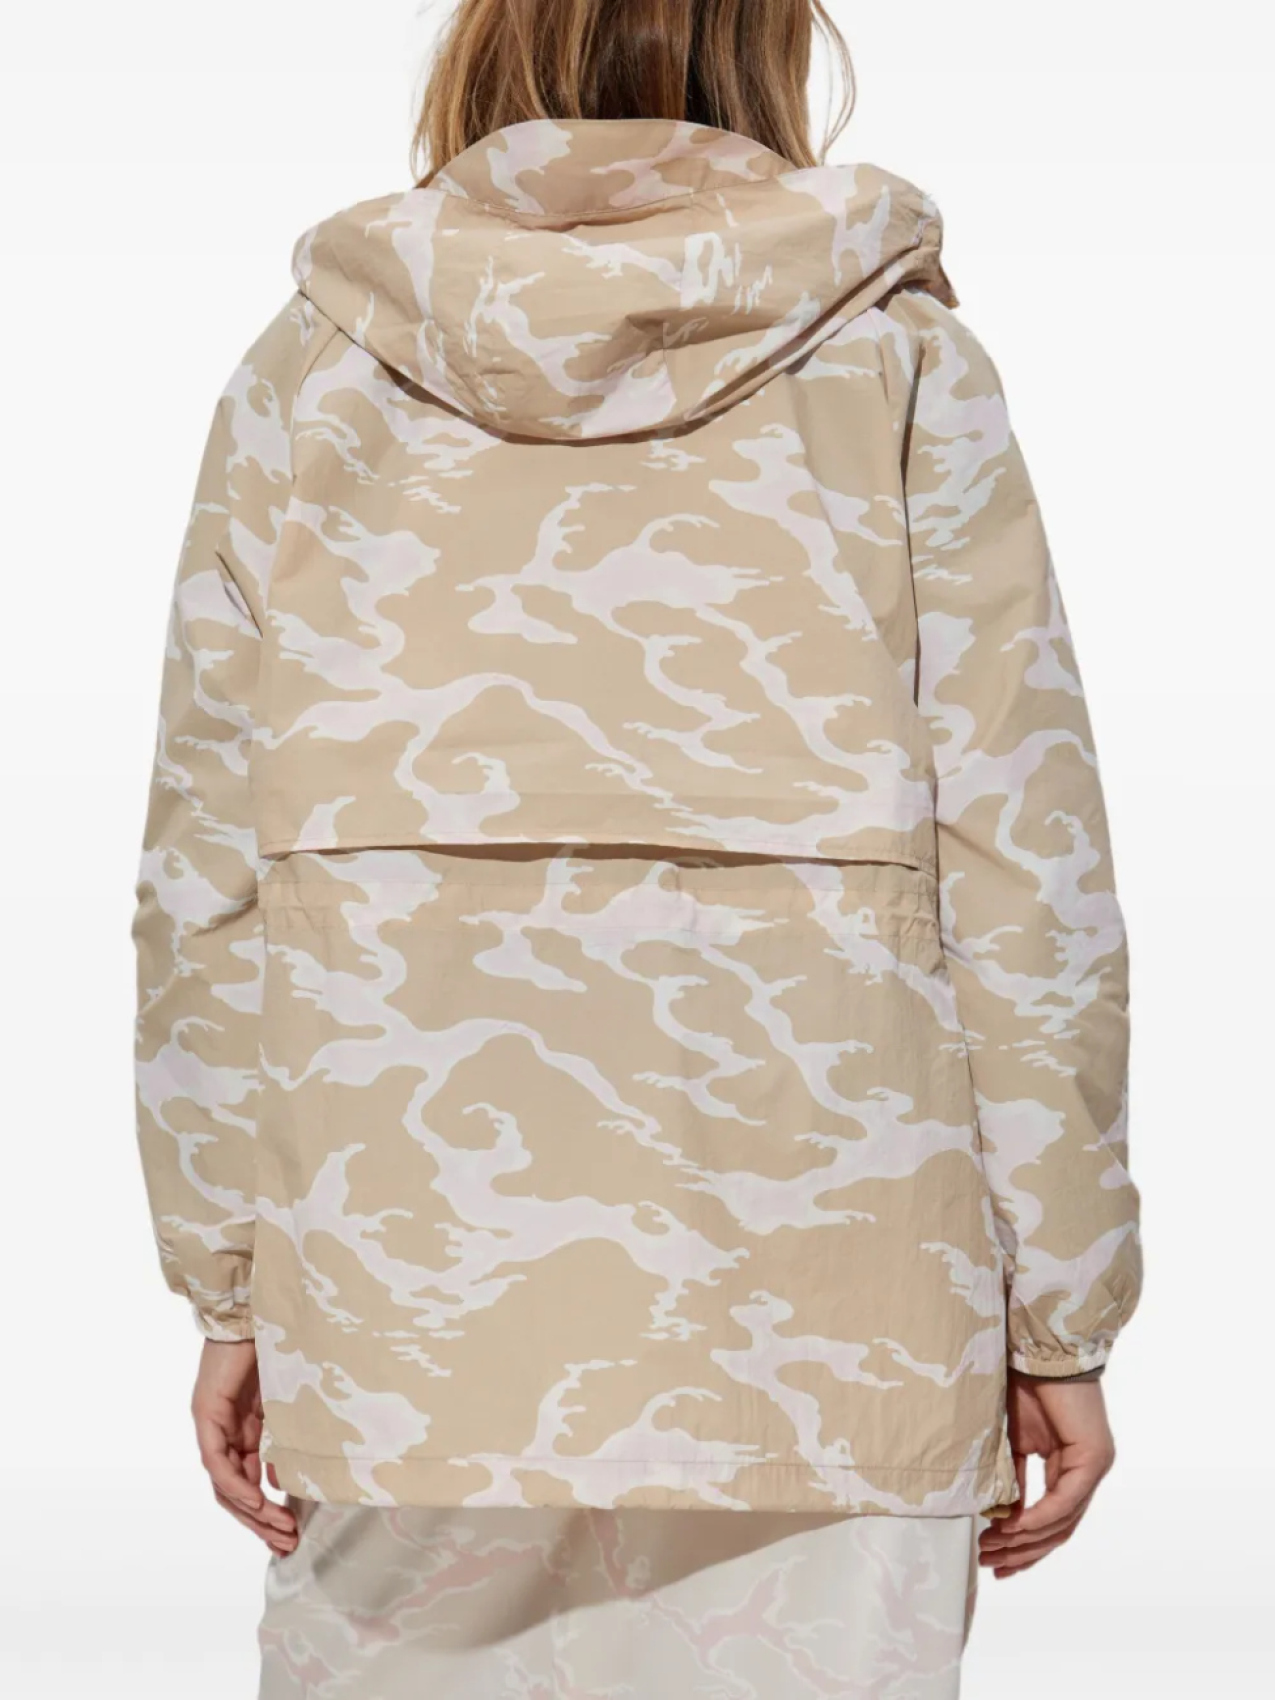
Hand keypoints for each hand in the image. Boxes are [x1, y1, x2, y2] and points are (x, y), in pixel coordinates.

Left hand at [192, 1339, 296, 1556]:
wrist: (253, 1310)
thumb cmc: (274, 1347)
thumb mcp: (282, 1405)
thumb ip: (279, 1440)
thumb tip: (282, 1482)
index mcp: (239, 1431)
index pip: (244, 1484)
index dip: (264, 1512)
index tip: (291, 1531)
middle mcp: (220, 1433)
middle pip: (232, 1494)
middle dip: (259, 1523)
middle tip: (287, 1543)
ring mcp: (211, 1425)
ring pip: (224, 1485)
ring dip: (251, 1513)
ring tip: (279, 1531)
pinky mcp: (206, 1414)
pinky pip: (218, 1463)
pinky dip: (238, 1486)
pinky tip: (258, 1502)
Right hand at [979, 1372, 1115, 1577]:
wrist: (1037, 1351)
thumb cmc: (1024, 1386)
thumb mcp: (1012, 1442)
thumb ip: (1012, 1479)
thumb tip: (1002, 1518)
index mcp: (1070, 1468)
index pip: (1053, 1521)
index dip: (1023, 1546)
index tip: (993, 1559)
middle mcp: (1086, 1473)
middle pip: (1059, 1530)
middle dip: (1022, 1550)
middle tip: (989, 1561)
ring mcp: (1094, 1467)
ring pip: (1063, 1522)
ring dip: (1026, 1539)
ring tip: (993, 1545)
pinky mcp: (1094, 1459)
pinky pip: (1066, 1500)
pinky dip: (1039, 1517)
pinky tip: (1014, 1526)